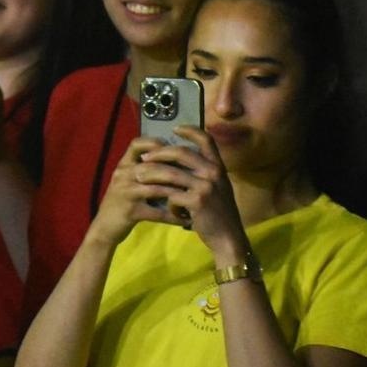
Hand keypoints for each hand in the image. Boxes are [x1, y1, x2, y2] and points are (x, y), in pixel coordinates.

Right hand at [89, 136, 191, 246]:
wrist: (104, 227)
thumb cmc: (121, 202)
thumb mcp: (128, 181)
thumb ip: (145, 171)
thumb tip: (175, 162)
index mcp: (123, 165)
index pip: (137, 144)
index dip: (156, 144)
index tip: (175, 151)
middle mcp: (123, 174)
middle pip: (154, 166)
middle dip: (177, 173)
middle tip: (194, 178)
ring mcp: (126, 193)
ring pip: (157, 189)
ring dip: (178, 194)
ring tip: (194, 198)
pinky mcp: (130, 211)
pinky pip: (157, 213)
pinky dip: (173, 216)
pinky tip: (185, 219)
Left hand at [133, 127, 246, 260]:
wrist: (229, 238)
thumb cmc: (220, 213)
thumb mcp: (218, 188)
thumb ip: (203, 173)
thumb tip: (180, 159)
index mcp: (218, 167)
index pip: (206, 140)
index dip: (190, 131)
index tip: (175, 129)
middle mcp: (213, 172)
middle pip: (180, 153)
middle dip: (158, 153)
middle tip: (144, 157)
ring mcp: (205, 186)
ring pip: (170, 173)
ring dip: (151, 174)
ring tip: (138, 176)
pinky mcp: (196, 201)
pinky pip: (171, 195)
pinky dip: (166, 202)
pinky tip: (166, 209)